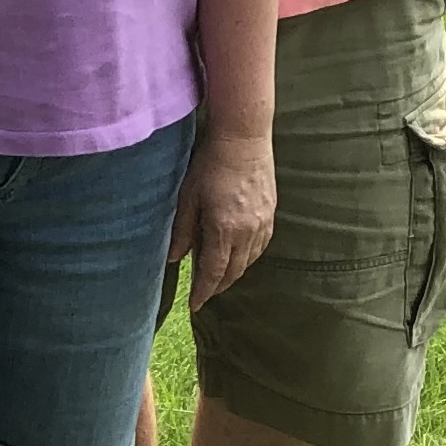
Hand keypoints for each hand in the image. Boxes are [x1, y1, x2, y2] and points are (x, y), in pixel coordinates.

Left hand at [169, 129, 274, 310]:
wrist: (244, 139)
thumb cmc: (210, 165)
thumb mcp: (188, 197)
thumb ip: (182, 231)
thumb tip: (174, 259)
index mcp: (223, 229)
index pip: (213, 273)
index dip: (204, 292)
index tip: (195, 306)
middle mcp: (246, 232)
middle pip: (233, 272)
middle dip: (218, 287)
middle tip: (204, 293)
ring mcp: (262, 224)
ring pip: (248, 262)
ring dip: (233, 273)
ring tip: (218, 276)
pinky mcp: (271, 215)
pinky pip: (260, 247)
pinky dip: (247, 258)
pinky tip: (238, 255)